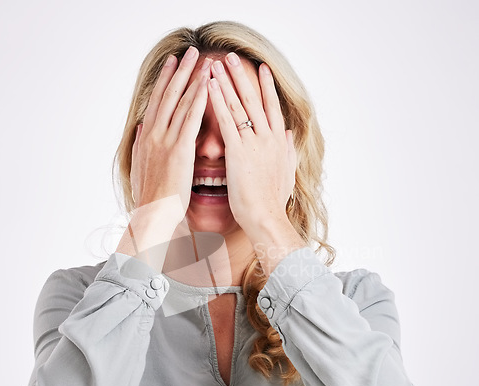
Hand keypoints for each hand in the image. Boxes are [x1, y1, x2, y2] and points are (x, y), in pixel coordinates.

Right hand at [130, 47, 210, 220]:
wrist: (151, 215)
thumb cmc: (150, 197)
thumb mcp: (140, 167)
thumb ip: (141, 146)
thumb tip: (141, 128)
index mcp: (146, 139)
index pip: (156, 103)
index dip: (164, 82)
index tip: (171, 65)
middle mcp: (153, 135)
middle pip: (166, 96)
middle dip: (178, 72)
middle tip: (187, 52)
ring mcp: (165, 141)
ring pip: (179, 103)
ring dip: (190, 79)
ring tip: (200, 60)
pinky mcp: (179, 151)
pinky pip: (190, 120)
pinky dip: (198, 100)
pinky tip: (207, 85)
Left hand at [207, 53, 296, 235]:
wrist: (266, 217)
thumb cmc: (273, 201)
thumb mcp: (287, 172)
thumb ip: (288, 151)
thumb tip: (288, 134)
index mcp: (279, 141)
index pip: (272, 107)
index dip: (266, 86)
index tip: (260, 69)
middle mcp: (269, 136)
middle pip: (254, 99)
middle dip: (242, 76)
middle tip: (231, 56)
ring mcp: (254, 142)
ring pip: (239, 105)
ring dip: (226, 82)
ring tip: (216, 63)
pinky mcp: (238, 151)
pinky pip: (226, 120)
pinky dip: (217, 101)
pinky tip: (208, 86)